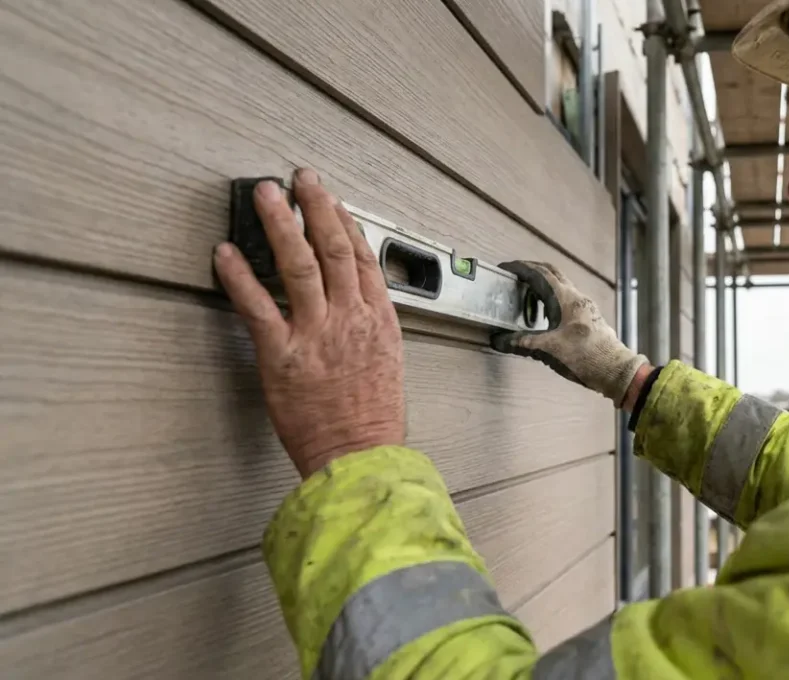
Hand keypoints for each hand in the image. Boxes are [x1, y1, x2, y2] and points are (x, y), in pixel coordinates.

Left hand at [214, 168, 405, 477]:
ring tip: (266, 194)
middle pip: (335, 248)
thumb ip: (371, 333)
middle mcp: (350, 320)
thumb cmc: (372, 425)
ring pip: (300, 264)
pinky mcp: (283, 355)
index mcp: (380, 323)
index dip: (347, 224)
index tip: (333, 203)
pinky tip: (225, 253)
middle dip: (317, 207)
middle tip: (301, 179)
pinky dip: (239, 276)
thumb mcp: (388, 368)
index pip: (365, 259)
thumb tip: (355, 312)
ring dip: (281, 223)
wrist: (361, 459)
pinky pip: (257, 306)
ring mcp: (317, 334)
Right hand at [491, 261, 648, 406]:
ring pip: (562, 285)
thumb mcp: (548, 349)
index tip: (505, 267)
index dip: (521, 268)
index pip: (540, 274)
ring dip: (544, 283)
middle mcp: (577, 297)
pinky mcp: (588, 316)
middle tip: (515, 274)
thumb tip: (497, 340)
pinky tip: (545, 312)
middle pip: (553, 273)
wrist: (615, 370)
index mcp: (567, 299)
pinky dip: (552, 296)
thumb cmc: (583, 357)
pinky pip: (567, 297)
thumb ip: (522, 342)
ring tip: (526, 292)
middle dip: (532, 269)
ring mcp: (585, 306)